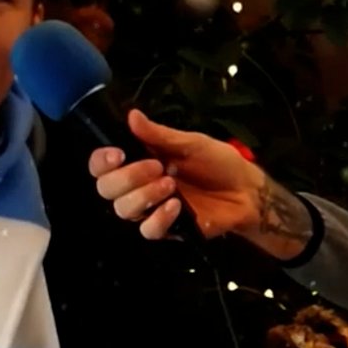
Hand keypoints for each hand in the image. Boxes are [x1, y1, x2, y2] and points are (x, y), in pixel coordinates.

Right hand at [87, 109, 313, 259]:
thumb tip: (132, 116)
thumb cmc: (219, 163)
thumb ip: (160, 135)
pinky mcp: (167, 229)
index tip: (118, 154)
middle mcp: (138, 186)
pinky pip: (147, 231)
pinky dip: (159, 218)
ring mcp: (150, 209)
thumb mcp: (191, 143)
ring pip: (123, 211)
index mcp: (139, 161)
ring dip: (143, 196)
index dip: (101, 162)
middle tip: (157, 167)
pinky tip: (177, 206)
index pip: (102, 166)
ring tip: (171, 185)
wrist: (246, 191)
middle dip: (127, 177)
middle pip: (106, 189)